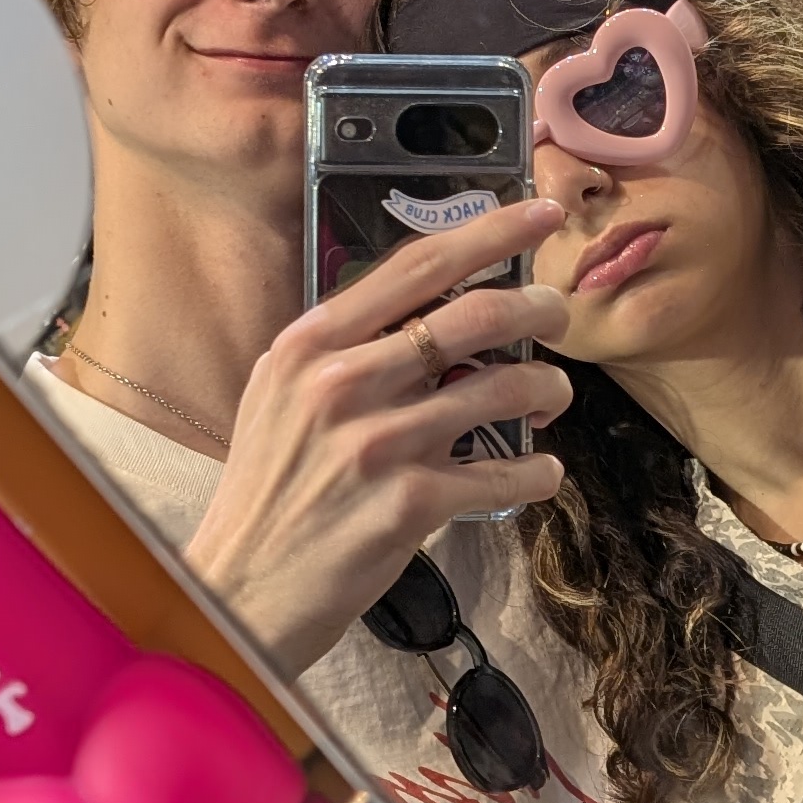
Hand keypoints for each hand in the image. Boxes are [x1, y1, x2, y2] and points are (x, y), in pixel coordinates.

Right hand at [183, 198, 571, 677]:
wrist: (243, 589)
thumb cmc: (270, 492)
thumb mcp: (282, 398)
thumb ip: (345, 350)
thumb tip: (431, 312)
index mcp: (310, 346)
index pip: (416, 265)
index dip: (491, 232)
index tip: (541, 213)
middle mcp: (342, 383)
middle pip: (475, 315)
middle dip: (538, 308)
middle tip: (558, 318)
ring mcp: (378, 444)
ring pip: (504, 388)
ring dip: (548, 387)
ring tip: (550, 398)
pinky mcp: (409, 505)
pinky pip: (507, 473)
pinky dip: (539, 471)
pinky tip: (538, 472)